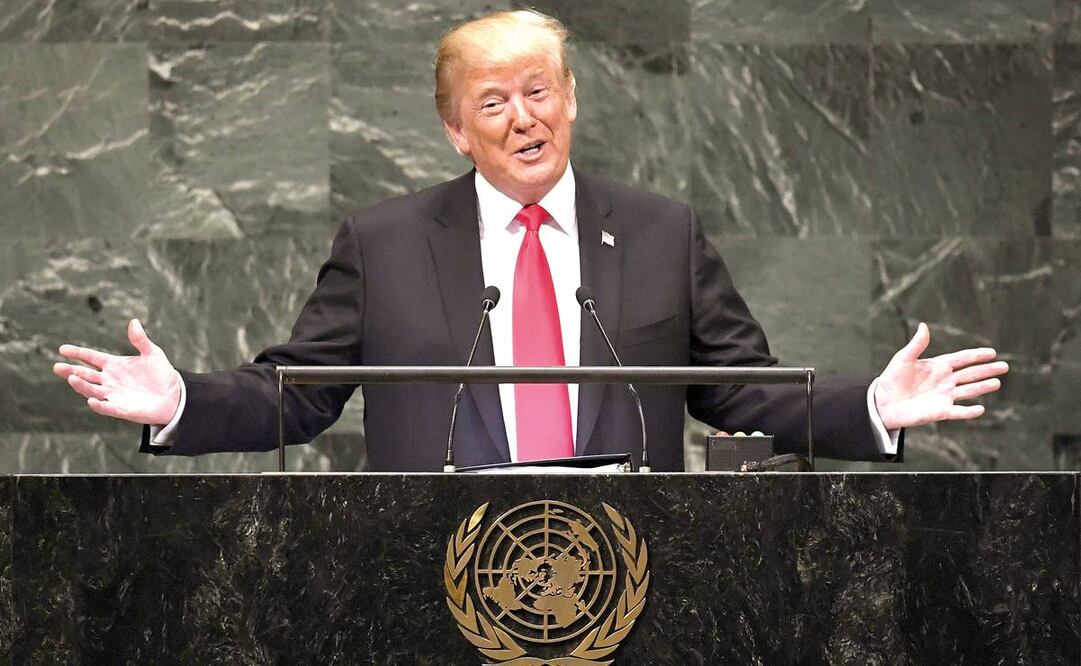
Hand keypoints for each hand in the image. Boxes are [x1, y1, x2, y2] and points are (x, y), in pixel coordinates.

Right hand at [53, 319, 181, 425]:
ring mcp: (113, 395)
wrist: (174, 396)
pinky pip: (107, 407)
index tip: (62, 349)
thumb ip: (140, 340)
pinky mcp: (121, 409)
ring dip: (81, 385)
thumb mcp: (152, 353)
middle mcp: (109, 380)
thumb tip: (134, 322)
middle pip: (85, 374)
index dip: (77, 353)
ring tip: (71, 378)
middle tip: (57, 366)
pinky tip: (92, 400)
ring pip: (91, 390)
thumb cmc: (161, 374)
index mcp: (114, 365)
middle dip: (71, 371)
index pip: (91, 358)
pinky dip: (99, 405)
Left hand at [874, 322, 1008, 429]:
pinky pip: (958, 412)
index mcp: (938, 366)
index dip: (976, 355)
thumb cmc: (891, 379)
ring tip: (997, 382)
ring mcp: (944, 396)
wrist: (882, 403)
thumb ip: (916, 345)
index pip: (962, 359)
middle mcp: (945, 381)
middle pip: (970, 374)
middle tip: (1004, 366)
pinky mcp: (940, 412)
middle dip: (987, 370)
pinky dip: (969, 411)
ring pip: (968, 391)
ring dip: (982, 387)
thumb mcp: (903, 359)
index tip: (992, 352)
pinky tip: (980, 409)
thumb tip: (924, 325)